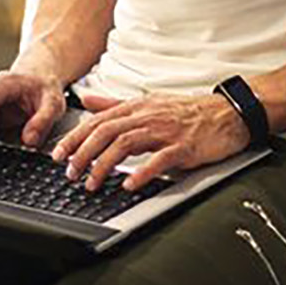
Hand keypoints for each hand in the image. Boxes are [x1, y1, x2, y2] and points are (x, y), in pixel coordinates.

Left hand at [51, 91, 250, 193]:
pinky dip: (143, 172)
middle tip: (70, 172)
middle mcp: (148, 116)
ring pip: (127, 143)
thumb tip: (86, 99)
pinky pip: (160, 159)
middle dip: (83, 152)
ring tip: (92, 183)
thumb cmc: (187, 112)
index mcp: (137, 106)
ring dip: (105, 165)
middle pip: (107, 131)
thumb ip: (114, 103)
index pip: (98, 120)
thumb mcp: (148, 103)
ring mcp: (166, 130)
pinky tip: (130, 185)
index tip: (58, 154)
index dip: (76, 137)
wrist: (227, 113)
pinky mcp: (184, 146)